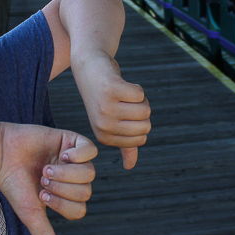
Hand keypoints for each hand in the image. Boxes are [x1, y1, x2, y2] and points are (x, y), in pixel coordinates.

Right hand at [0, 123, 96, 234]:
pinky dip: (79, 155)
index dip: (63, 205)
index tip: (42, 196)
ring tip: (47, 169)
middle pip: (87, 191)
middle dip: (63, 188)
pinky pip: (91, 150)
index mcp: (64, 196)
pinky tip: (63, 155)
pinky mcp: (72, 140)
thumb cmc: (15, 184)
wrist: (2, 154)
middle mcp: (71, 179)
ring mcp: (73, 160)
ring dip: (67, 173)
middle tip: (42, 179)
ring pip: (90, 172)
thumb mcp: (31, 213)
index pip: (80, 209)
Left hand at [73, 52, 150, 168]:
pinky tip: (120, 84)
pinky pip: (140, 93)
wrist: (89, 67)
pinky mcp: (111, 89)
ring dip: (139, 99)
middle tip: (122, 101)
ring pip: (145, 109)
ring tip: (122, 93)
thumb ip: (123, 145)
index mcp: (105, 136)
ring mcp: (106, 107)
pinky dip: (136, 87)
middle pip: (145, 125)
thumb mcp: (110, 122)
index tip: (121, 112)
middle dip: (141, 110)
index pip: (142, 138)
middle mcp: (104, 124)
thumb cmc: (103, 96)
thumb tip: (129, 167)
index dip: (139, 123)